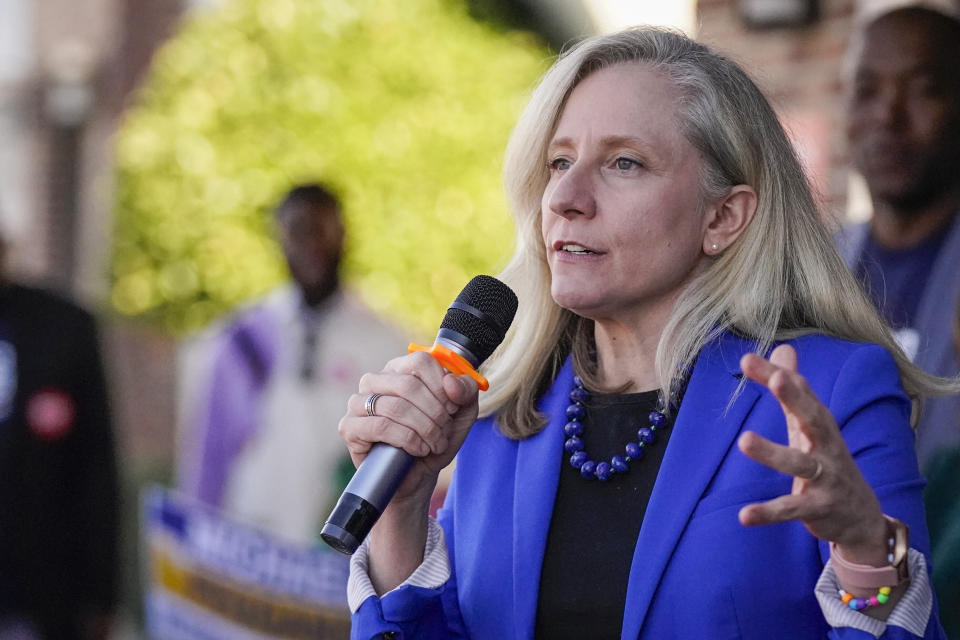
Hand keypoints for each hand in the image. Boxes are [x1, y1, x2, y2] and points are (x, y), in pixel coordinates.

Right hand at [338, 350, 479, 504]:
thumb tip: (450, 382)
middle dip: (435, 413)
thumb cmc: (436, 438)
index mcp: (399, 369)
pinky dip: (407, 440)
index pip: (421, 361)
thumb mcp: (462, 414)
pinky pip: (381, 426)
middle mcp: (375, 381)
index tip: (452, 408)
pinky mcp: (349, 427)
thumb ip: (465, 391)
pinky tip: (417, 449)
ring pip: (396, 407)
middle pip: (409, 384)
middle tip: (444, 431)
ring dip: (424, 429)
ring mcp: (357, 403)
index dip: (441, 386)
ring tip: (434, 444)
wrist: (417, 476)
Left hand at [737, 345, 888, 565]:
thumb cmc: (827, 459)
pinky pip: (790, 509)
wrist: (861, 516)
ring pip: (799, 464)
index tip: (746, 359)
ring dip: (772, 452)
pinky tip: (744, 515)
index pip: (798, 393)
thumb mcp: (810, 423)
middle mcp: (825, 446)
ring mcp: (824, 478)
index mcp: (819, 423)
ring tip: (743, 440)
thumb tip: (782, 347)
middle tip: (774, 378)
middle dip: (795, 398)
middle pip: (812, 418)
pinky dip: (768, 513)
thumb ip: (793, 389)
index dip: (774, 375)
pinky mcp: (817, 508)